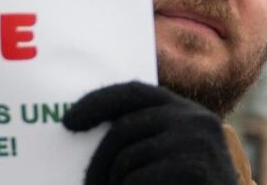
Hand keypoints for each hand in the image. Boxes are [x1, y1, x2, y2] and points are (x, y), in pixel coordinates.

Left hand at [63, 81, 237, 184]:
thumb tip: (82, 124)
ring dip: (115, 184)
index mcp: (184, 110)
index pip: (132, 91)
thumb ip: (142, 136)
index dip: (97, 102)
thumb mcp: (168, 154)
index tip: (68, 121)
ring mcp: (197, 141)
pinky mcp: (196, 168)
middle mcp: (193, 118)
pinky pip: (138, 179)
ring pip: (127, 159)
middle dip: (98, 161)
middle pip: (123, 129)